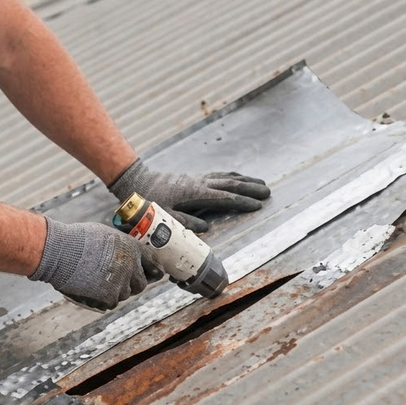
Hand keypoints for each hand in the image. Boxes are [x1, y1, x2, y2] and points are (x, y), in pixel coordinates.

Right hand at [29, 218, 162, 310]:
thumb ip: (120, 248)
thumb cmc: (77, 240)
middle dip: (132, 284)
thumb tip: (122, 257)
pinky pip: (111, 303)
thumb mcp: (106, 236)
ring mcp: (121, 283)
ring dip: (114, 291)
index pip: (153, 264)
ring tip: (97, 281)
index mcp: (132, 248)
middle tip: (118, 282)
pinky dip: (102, 299)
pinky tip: (90, 289)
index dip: (154, 272)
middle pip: (141, 284)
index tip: (155, 276)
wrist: (61, 251)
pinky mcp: (109, 297)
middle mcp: (131, 266)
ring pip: (124, 294)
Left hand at [108, 158, 269, 232]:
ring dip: (244, 180)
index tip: (259, 205)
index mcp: (195, 194)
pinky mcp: (193, 178)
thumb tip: (206, 228)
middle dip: (250, 188)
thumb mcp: (163, 218)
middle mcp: (199, 183)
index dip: (243, 201)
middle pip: (230, 184)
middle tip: (269, 192)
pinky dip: (231, 177)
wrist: (136, 183)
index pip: (224, 198)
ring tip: (261, 183)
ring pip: (225, 177)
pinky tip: (236, 179)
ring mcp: (196, 179)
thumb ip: (184, 223)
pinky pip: (217, 176)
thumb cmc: (149, 204)